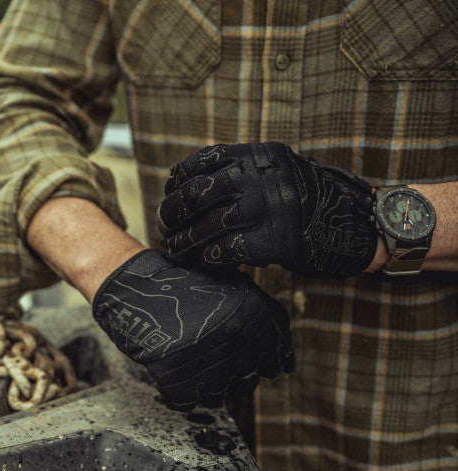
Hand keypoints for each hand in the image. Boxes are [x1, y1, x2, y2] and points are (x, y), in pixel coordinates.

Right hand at [92, 250, 293, 409]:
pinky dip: (178, 394)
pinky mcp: (175, 375)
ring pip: (217, 396)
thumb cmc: (181, 285)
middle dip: (230, 375)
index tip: (247, 360)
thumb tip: (282, 359)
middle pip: (247, 381)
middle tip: (209, 357)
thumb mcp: (231, 286)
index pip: (278, 359)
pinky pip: (185, 402)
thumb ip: (259, 318)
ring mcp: (206, 357)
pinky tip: (172, 373)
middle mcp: (236, 336)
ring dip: (202, 385)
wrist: (134, 284)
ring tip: (188, 362)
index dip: (262, 362)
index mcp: (254, 314)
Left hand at [157, 142, 376, 277]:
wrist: (359, 226)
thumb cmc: (311, 201)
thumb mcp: (278, 171)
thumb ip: (242, 172)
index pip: (202, 162)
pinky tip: (202, 261)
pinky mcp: (273, 241)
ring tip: (173, 249)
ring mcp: (267, 209)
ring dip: (184, 241)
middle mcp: (260, 178)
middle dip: (172, 213)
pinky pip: (226, 251)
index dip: (178, 181)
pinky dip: (208, 258)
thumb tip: (189, 185)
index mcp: (259, 156)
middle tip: (164, 227)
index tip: (169, 195)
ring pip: (207, 226)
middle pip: (197, 194)